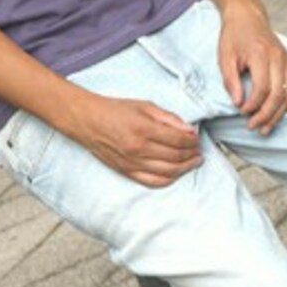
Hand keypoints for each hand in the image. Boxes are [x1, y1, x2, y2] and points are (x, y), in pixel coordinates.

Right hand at [67, 92, 201, 187]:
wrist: (87, 120)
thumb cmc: (115, 110)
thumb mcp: (145, 105)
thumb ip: (169, 118)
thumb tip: (190, 130)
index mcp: (144, 129)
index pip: (179, 140)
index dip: (193, 141)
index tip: (198, 138)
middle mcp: (138, 149)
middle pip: (176, 156)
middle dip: (192, 154)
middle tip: (199, 150)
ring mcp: (132, 163)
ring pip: (168, 171)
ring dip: (185, 167)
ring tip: (194, 161)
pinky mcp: (126, 172)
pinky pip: (153, 181)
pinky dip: (169, 179)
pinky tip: (177, 173)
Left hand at [218, 3, 286, 133]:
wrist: (247, 17)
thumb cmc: (234, 36)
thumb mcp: (225, 57)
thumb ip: (231, 81)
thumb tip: (238, 103)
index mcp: (261, 55)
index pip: (262, 88)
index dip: (253, 105)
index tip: (242, 112)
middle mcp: (278, 58)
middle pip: (277, 94)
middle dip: (266, 115)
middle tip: (253, 127)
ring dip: (278, 114)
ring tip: (266, 127)